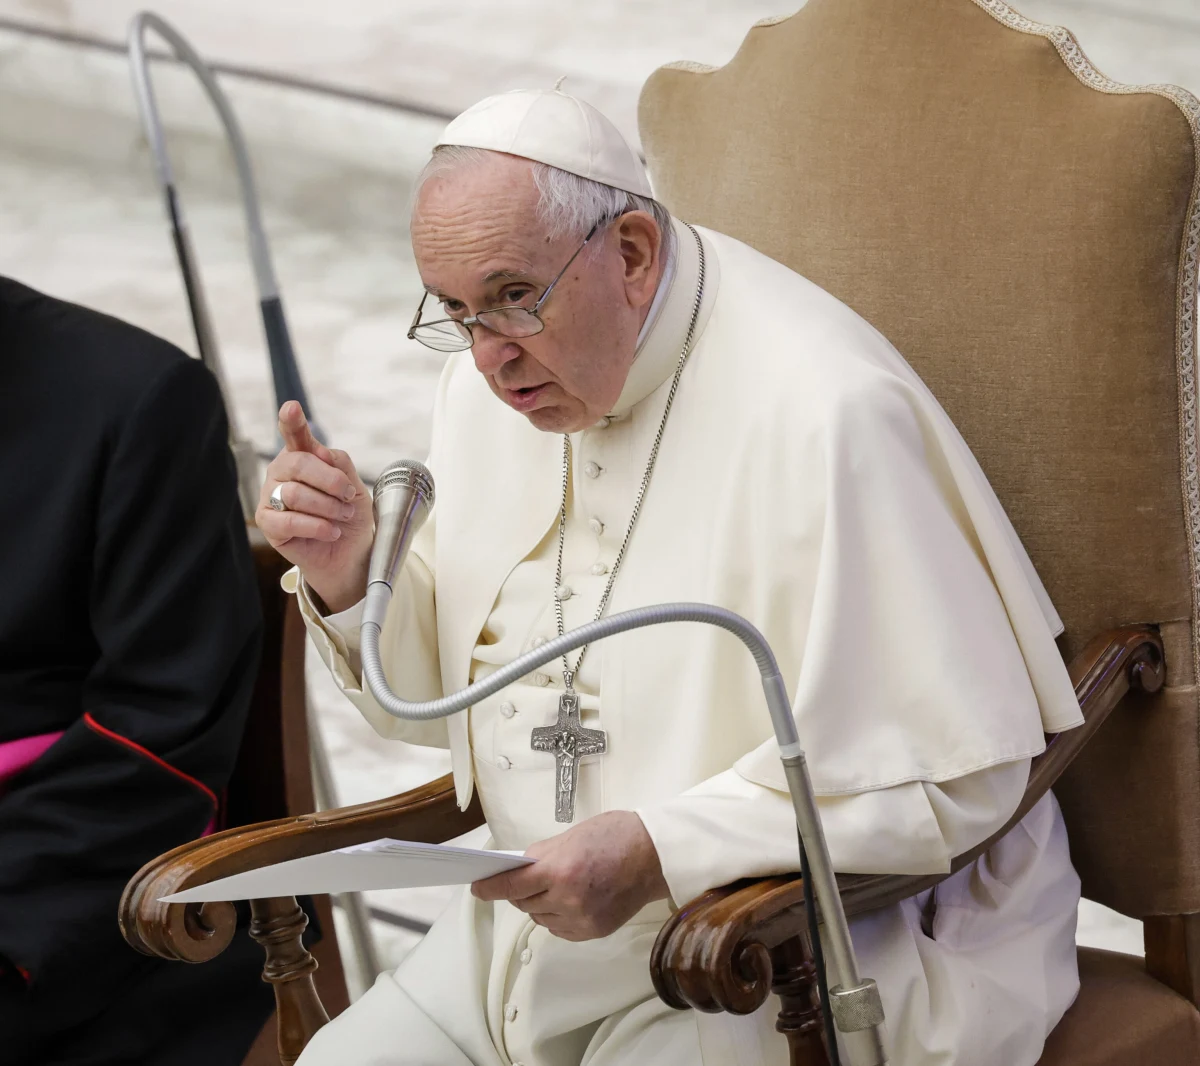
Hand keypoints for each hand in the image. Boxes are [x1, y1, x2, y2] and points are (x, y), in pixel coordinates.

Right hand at [256, 402, 371, 612]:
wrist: (349, 553)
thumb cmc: (349, 516)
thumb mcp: (354, 487)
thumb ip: (339, 465)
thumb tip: (319, 452)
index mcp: (302, 457)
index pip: (294, 434)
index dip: (291, 421)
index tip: (292, 408)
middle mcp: (281, 473)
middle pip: (298, 463)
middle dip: (330, 481)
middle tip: (348, 496)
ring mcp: (271, 497)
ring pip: (294, 493)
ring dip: (327, 507)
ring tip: (342, 517)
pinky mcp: (268, 524)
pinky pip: (289, 521)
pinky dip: (316, 527)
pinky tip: (331, 531)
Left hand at [470, 811, 668, 941]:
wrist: (655, 855)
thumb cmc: (615, 835)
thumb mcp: (571, 836)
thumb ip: (542, 855)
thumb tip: (517, 869)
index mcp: (559, 870)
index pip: (511, 886)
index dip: (489, 889)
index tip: (476, 888)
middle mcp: (567, 899)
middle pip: (524, 903)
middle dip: (521, 891)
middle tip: (529, 878)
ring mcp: (581, 919)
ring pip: (541, 918)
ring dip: (539, 904)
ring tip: (555, 886)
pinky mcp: (593, 932)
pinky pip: (559, 929)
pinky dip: (556, 916)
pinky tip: (568, 900)